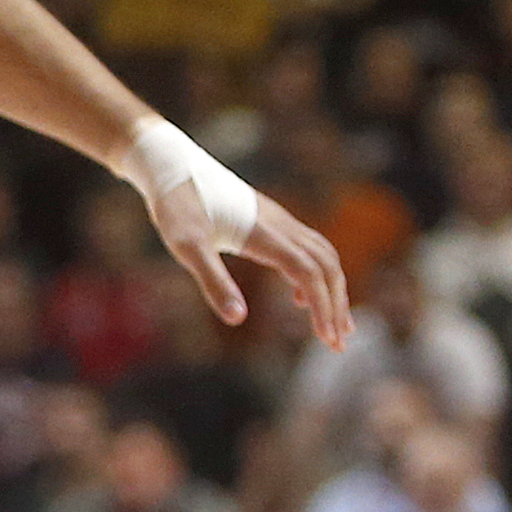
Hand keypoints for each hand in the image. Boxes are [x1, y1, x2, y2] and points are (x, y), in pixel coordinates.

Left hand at [152, 179, 353, 349]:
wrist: (171, 167)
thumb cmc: (175, 206)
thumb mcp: (186, 247)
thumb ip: (212, 280)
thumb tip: (237, 319)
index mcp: (265, 234)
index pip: (309, 273)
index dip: (323, 306)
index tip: (327, 340)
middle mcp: (281, 225)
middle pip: (326, 266)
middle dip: (337, 305)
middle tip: (339, 345)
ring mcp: (279, 220)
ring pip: (322, 256)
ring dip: (332, 291)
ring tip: (334, 326)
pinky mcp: (270, 220)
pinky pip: (306, 249)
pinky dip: (314, 276)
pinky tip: (299, 300)